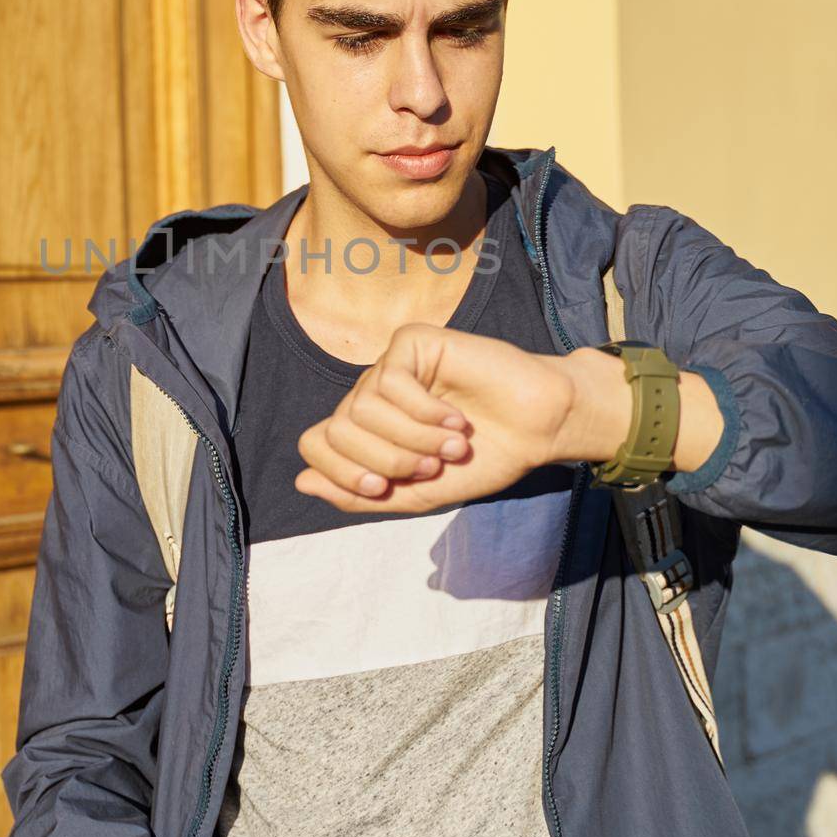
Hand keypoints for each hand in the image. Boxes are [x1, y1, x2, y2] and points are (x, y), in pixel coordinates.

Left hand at [294, 323, 581, 513]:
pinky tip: (455, 418)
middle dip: (385, 460)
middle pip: (338, 429)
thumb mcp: (416, 494)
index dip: (341, 473)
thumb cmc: (481, 459)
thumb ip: (358, 493)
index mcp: (366, 430)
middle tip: (431, 466)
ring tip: (452, 445)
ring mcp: (390, 366)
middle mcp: (371, 395)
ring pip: (364, 407)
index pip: (314, 444)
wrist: (535, 431)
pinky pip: (391, 380)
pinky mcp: (413, 341)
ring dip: (413, 438)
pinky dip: (425, 411)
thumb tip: (301, 482)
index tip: (383, 489)